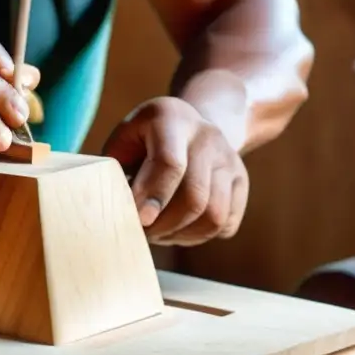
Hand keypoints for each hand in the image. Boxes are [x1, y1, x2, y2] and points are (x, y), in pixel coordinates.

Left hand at [102, 97, 248, 245]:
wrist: (189, 124)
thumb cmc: (144, 139)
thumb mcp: (124, 140)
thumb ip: (116, 169)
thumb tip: (113, 208)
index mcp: (171, 119)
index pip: (170, 163)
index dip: (154, 196)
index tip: (138, 220)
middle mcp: (207, 136)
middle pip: (195, 196)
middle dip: (164, 224)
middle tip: (142, 232)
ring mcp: (229, 159)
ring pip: (214, 215)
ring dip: (181, 235)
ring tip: (159, 233)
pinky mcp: (241, 181)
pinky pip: (225, 224)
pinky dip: (200, 235)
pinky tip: (179, 228)